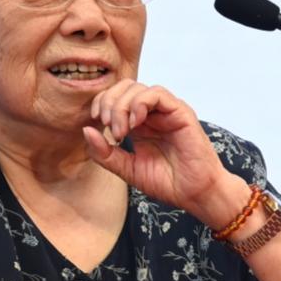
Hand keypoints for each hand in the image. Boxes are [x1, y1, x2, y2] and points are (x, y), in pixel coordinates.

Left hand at [82, 80, 239, 224]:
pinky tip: (134, 124)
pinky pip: (157, 94)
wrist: (194, 194)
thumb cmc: (167, 182)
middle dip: (108, 102)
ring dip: (122, 106)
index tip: (95, 122)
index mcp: (139, 123)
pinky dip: (140, 103)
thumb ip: (105, 153)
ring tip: (121, 131)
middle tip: (108, 127)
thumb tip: (86, 130)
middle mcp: (152, 113)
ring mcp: (167, 111)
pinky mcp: (180, 112)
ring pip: (138, 88)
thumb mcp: (126, 169)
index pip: (115, 97)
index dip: (100, 103)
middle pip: (124, 87)